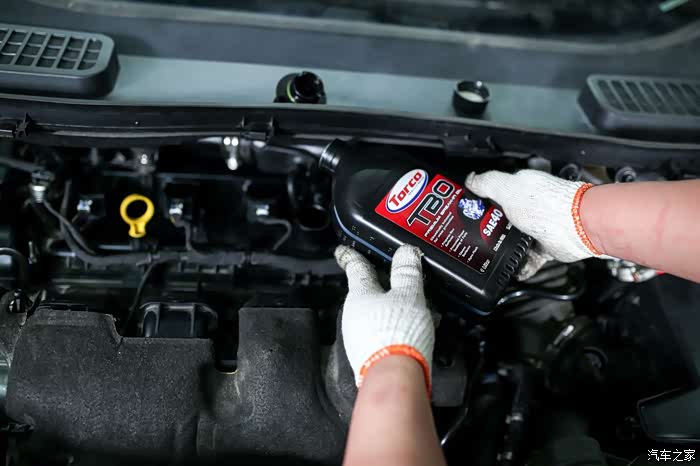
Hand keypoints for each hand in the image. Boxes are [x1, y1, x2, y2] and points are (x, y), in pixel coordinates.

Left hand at [335, 244, 433, 393]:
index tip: (343, 251)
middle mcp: (353, 316)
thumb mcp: (410, 295)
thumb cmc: (398, 336)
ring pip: (373, 316)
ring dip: (389, 312)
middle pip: (365, 294)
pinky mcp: (367, 357)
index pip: (355, 267)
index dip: (351, 255)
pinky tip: (407, 335)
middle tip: (392, 281)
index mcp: (359, 295)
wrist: (395, 379)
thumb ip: (407, 272)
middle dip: (378, 288)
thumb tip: (406, 251)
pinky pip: (379, 336)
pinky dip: (392, 332)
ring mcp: (358, 338)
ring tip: (411, 311)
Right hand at [465, 170, 605, 279]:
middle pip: (502, 217)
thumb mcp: (508, 188)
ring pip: (513, 238)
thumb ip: (487, 183)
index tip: (466, 209)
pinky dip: (519, 265)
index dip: (479, 199)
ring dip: (502, 247)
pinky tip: (510, 269)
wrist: (577, 228)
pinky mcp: (544, 246)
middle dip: (488, 226)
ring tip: (487, 252)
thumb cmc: (549, 205)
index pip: (495, 190)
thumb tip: (471, 179)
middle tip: (473, 233)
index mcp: (521, 187)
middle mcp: (529, 206)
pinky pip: (527, 258)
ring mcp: (537, 227)